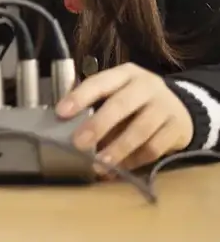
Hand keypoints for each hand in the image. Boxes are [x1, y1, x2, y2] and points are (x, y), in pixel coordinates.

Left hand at [55, 63, 193, 173]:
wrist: (179, 107)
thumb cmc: (135, 100)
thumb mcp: (117, 91)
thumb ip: (93, 102)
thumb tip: (63, 121)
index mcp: (125, 73)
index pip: (99, 82)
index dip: (79, 97)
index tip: (61, 113)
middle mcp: (146, 86)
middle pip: (120, 104)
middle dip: (98, 125)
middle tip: (79, 144)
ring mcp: (165, 106)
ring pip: (140, 130)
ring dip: (117, 149)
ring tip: (100, 164)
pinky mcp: (177, 128)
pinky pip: (154, 148)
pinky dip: (135, 160)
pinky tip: (121, 168)